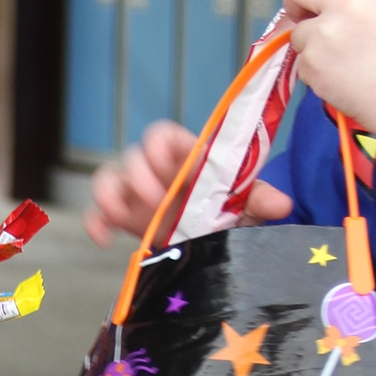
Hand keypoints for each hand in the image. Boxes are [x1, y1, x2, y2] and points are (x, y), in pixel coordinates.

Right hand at [85, 120, 292, 246]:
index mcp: (184, 158)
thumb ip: (259, 198)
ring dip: (108, 193)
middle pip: (133, 156)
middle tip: (157, 201)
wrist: (219, 241)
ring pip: (108, 178)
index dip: (159, 145)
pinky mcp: (125, 219)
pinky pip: (97, 213)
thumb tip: (282, 203)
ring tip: (120, 214)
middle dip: (139, 175)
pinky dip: (94, 222)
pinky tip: (104, 239)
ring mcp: (136, 195)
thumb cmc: (230, 211)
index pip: (162, 135)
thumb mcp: (246, 205)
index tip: (168, 167)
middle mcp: (156, 172)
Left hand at [283, 0, 375, 140]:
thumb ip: (350, 1)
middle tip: (301, 21)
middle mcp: (343, 1)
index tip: (312, 2)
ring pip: (298, 34)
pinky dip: (315, 73)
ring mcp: (324, 31)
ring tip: (344, 63)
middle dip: (295, 5)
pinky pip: (301, 63)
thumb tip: (310, 6)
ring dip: (311, 49)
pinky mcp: (312, 59)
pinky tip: (341, 79)